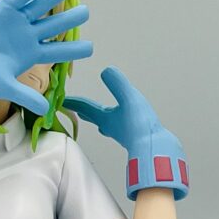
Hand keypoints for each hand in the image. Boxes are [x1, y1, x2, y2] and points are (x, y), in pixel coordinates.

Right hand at [0, 0, 91, 115]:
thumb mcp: (5, 87)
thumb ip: (27, 96)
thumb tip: (45, 111)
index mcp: (29, 55)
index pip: (57, 50)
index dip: (73, 49)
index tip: (91, 48)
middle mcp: (25, 36)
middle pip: (53, 25)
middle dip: (69, 19)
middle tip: (86, 12)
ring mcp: (15, 21)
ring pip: (40, 6)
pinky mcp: (2, 9)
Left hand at [63, 66, 189, 199]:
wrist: (154, 148)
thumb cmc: (140, 126)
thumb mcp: (129, 98)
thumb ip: (117, 84)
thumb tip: (106, 71)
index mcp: (105, 117)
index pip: (85, 107)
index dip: (74, 102)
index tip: (63, 101)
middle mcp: (109, 126)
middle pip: (92, 117)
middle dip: (83, 111)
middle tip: (74, 108)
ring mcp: (120, 133)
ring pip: (104, 124)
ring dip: (97, 118)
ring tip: (94, 116)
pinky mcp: (131, 137)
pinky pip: (117, 127)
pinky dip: (114, 123)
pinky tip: (120, 123)